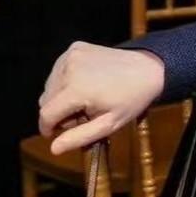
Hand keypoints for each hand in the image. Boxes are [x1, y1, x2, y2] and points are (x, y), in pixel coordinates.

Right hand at [38, 42, 164, 154]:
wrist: (149, 69)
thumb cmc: (132, 99)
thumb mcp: (110, 124)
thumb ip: (80, 137)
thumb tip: (54, 149)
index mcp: (77, 89)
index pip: (46, 114)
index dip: (47, 128)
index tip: (54, 134)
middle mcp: (70, 69)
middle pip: (46, 100)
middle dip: (59, 112)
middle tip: (82, 115)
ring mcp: (72, 55)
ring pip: (50, 85)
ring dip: (61, 96)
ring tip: (87, 99)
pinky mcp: (76, 47)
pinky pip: (58, 70)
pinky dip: (65, 80)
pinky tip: (85, 83)